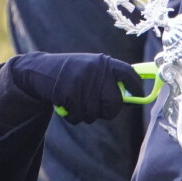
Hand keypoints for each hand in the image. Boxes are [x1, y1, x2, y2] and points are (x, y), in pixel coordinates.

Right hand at [6, 52, 142, 123]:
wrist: (41, 70)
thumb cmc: (73, 73)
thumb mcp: (93, 69)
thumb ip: (111, 81)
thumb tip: (134, 100)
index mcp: (104, 63)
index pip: (129, 73)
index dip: (137, 87)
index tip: (140, 96)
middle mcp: (95, 71)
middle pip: (114, 103)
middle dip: (108, 111)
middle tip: (101, 109)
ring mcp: (81, 82)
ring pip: (94, 114)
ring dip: (87, 114)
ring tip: (78, 102)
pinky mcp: (67, 93)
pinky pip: (79, 117)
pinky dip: (74, 116)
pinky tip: (68, 105)